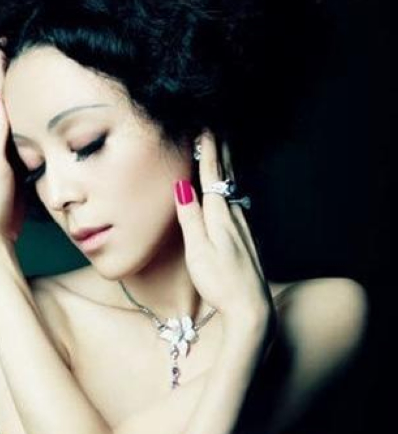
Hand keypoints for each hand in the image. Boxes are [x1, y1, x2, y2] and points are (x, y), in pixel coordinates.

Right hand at [174, 129, 273, 328]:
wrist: (251, 308)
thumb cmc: (221, 283)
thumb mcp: (198, 251)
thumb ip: (190, 218)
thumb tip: (182, 187)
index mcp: (220, 217)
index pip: (212, 175)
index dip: (207, 150)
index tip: (203, 125)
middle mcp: (235, 217)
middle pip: (227, 176)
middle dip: (220, 149)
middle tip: (216, 126)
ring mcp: (244, 228)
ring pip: (233, 188)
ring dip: (227, 166)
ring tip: (222, 149)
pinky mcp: (247, 239)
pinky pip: (237, 202)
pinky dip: (231, 186)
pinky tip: (231, 190)